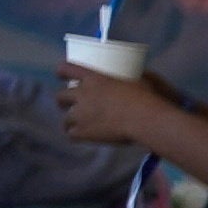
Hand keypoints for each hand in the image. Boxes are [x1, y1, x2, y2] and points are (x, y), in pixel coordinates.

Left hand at [56, 66, 174, 153]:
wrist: (145, 120)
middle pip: (60, 96)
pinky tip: (84, 138)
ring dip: (70, 122)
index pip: (67, 69)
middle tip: (71, 106)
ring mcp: (80, 114)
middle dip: (63, 101)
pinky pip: (71, 135)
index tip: (62, 76)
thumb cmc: (147, 97)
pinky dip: (76, 136)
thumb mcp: (143, 79)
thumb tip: (141, 74)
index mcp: (93, 78)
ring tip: (79, 127)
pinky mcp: (84, 132)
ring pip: (65, 119)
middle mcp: (82, 94)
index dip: (62, 72)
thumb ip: (136, 77)